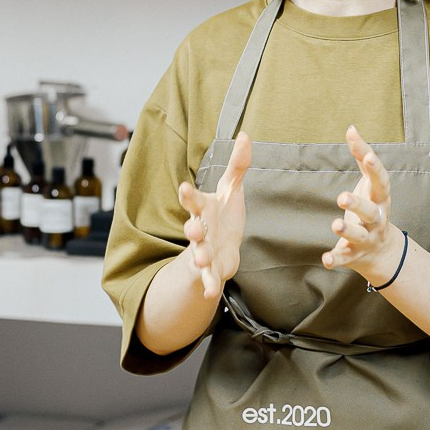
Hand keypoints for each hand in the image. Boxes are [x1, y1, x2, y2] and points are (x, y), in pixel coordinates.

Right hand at [178, 132, 251, 300]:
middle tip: (192, 228)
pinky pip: (209, 279)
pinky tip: (210, 294)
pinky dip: (209, 286)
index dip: (189, 195)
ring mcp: (204, 251)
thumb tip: (246, 135)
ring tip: (202, 259)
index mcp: (204, 209)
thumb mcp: (230, 190)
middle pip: (193, 229)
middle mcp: (200, 230)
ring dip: (201, 257)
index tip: (183, 187)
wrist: (220, 248)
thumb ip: (237, 166)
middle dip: (192, 229)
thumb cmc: (223, 216)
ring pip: (200, 254)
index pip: (194, 200)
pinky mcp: (212, 270)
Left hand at [322, 126, 401, 282]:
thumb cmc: (372, 208)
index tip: (368, 155)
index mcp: (380, 199)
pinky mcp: (354, 255)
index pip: (380, 182)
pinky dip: (336, 260)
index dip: (375, 169)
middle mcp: (376, 220)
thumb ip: (361, 157)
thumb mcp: (370, 184)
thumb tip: (351, 129)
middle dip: (358, 204)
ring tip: (335, 224)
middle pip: (370, 212)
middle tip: (342, 197)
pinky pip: (345, 258)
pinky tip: (325, 259)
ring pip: (358, 236)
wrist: (382, 252)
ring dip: (347, 231)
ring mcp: (366, 239)